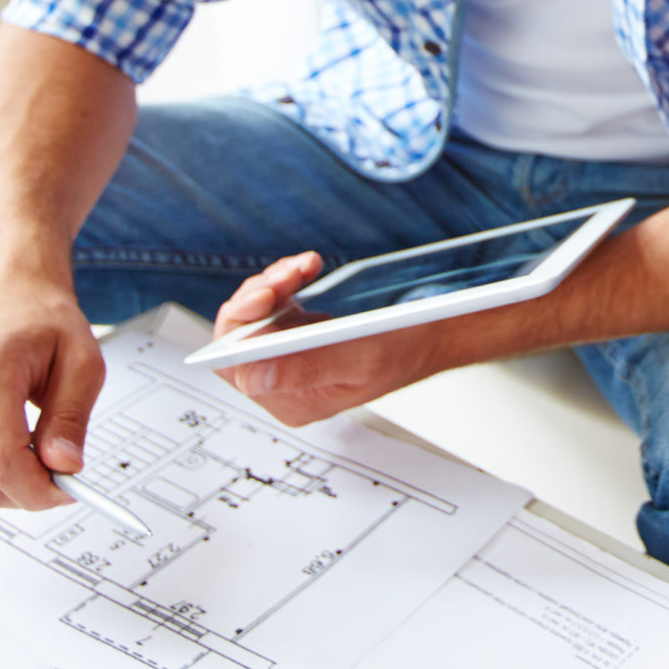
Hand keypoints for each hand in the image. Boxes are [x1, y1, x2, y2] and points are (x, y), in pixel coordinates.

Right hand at [0, 269, 106, 518]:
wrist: (1, 301)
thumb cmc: (40, 324)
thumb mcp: (82, 361)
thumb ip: (73, 418)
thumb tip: (64, 466)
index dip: (37, 489)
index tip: (66, 487)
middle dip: (23, 495)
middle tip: (53, 471)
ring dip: (1, 494)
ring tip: (28, 456)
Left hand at [211, 253, 438, 425]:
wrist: (429, 333)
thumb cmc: (404, 351)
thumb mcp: (361, 359)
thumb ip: (307, 369)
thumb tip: (254, 378)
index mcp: (294, 402)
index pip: (238, 368)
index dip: (242, 328)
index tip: (265, 295)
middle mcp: (284, 382)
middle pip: (239, 337)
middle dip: (259, 296)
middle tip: (289, 275)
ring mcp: (288, 355)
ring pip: (253, 313)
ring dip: (274, 283)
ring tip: (303, 267)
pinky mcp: (296, 332)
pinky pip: (270, 302)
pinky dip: (284, 280)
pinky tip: (305, 270)